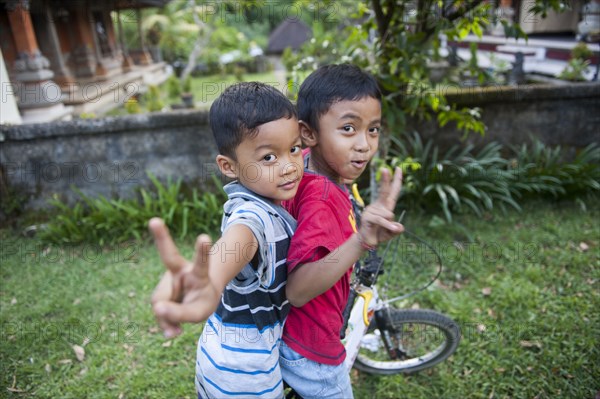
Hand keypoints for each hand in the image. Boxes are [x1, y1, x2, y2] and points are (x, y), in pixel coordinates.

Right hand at [149, 218, 215, 337]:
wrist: (197, 298)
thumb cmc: (199, 301)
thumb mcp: (198, 312)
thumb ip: (179, 315)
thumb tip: (158, 311)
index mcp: (198, 273)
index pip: (202, 263)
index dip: (202, 252)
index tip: (204, 236)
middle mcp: (180, 270)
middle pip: (169, 256)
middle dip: (162, 237)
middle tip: (154, 221)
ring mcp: (167, 279)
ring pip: (160, 302)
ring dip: (170, 317)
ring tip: (182, 325)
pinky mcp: (160, 291)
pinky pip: (158, 309)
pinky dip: (165, 323)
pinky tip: (174, 332)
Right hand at [358, 167, 403, 246]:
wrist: (368, 242)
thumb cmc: (380, 233)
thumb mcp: (392, 232)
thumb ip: (397, 229)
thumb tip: (399, 227)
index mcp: (386, 206)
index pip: (392, 191)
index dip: (396, 180)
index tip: (398, 168)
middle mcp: (379, 205)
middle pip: (384, 192)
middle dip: (385, 180)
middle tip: (385, 168)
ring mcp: (372, 210)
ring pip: (387, 214)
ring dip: (389, 224)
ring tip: (384, 229)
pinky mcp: (367, 217)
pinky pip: (381, 220)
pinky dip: (388, 225)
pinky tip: (392, 229)